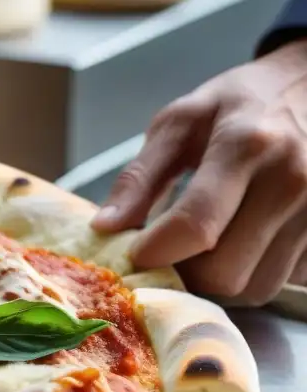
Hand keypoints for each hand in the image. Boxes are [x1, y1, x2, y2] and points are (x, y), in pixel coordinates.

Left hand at [91, 40, 306, 304]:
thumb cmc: (243, 103)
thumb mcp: (181, 121)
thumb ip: (139, 176)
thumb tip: (104, 228)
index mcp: (247, 145)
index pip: (195, 226)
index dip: (155, 253)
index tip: (134, 253)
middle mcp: (293, 180)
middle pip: (224, 273)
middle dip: (186, 275)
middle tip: (169, 254)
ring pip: (254, 289)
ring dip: (220, 280)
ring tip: (209, 245)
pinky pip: (284, 282)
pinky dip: (256, 273)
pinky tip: (247, 242)